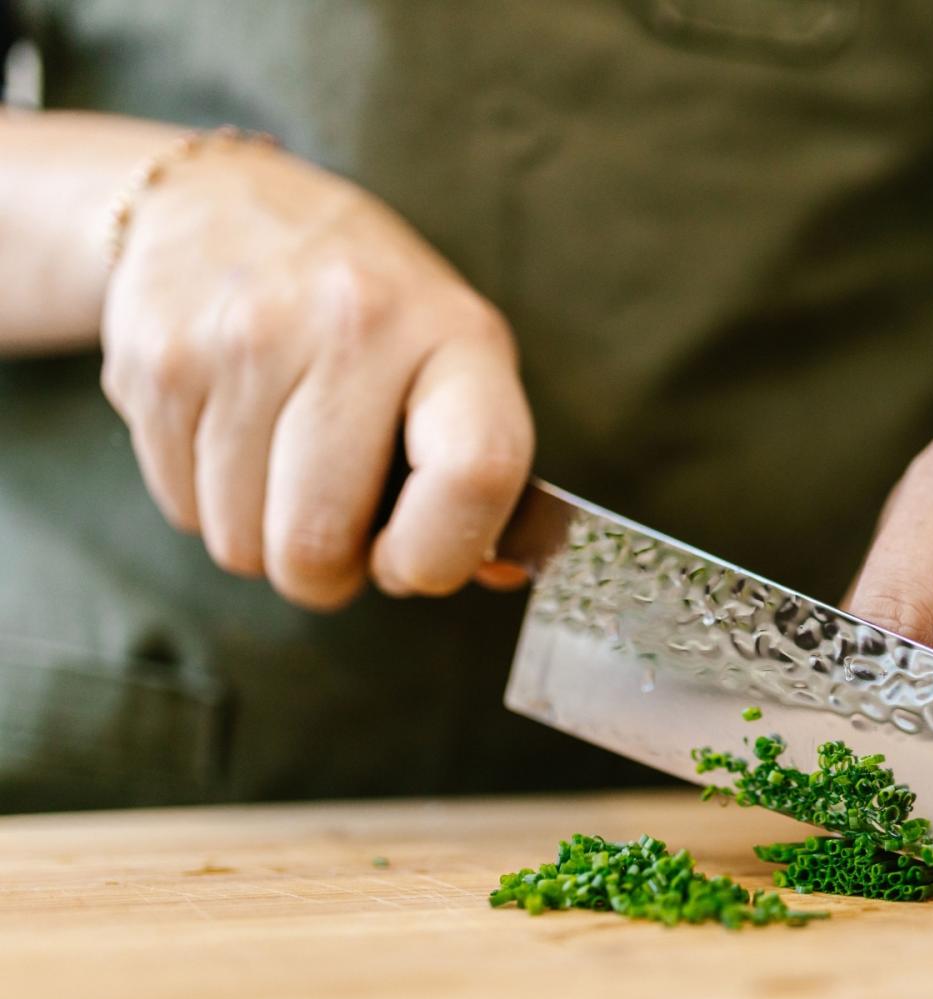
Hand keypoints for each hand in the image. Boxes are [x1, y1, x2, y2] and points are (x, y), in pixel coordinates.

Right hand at [100, 141, 532, 609]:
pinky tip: (234, 435)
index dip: (440, 552)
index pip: (473, 471)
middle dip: (329, 571)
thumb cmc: (373, 314)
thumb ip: (480, 473)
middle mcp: (350, 324)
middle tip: (338, 526)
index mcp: (455, 334)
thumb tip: (492, 574)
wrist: (224, 206)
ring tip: (286, 465)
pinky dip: (211, 502)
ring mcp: (242, 340)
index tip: (414, 560)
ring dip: (264, 537)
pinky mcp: (155, 360)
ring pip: (241, 541)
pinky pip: (183, 509)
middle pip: (318, 542)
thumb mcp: (455, 360)